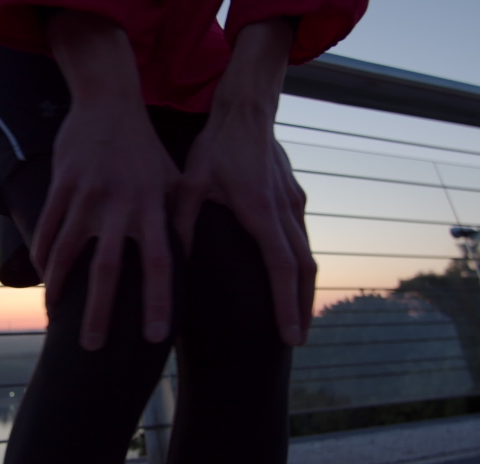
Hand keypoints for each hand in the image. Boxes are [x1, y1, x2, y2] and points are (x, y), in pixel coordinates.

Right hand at [31, 101, 178, 350]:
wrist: (108, 102)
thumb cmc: (146, 147)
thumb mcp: (174, 179)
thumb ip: (182, 220)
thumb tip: (190, 264)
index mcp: (152, 207)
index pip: (160, 263)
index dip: (157, 301)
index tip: (153, 338)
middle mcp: (120, 206)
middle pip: (106, 269)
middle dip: (98, 312)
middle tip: (92, 347)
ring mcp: (86, 196)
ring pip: (66, 253)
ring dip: (59, 290)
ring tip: (56, 318)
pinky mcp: (62, 186)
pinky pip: (47, 229)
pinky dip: (43, 257)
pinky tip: (44, 278)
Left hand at [174, 113, 315, 344]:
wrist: (246, 108)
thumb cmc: (216, 145)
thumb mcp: (191, 183)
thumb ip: (182, 223)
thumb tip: (171, 263)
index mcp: (260, 211)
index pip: (282, 269)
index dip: (286, 306)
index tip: (291, 337)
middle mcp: (285, 210)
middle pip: (305, 269)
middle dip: (301, 307)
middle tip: (296, 340)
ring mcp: (294, 202)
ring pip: (308, 253)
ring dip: (304, 288)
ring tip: (296, 317)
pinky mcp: (294, 195)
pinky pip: (303, 236)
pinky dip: (301, 263)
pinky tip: (291, 277)